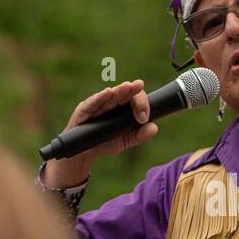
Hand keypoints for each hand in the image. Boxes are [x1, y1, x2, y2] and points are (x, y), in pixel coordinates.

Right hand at [41, 80, 157, 187]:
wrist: (84, 153)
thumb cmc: (104, 142)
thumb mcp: (125, 142)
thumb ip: (140, 136)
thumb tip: (154, 127)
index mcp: (122, 108)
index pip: (134, 100)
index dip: (141, 105)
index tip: (143, 117)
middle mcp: (110, 103)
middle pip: (123, 94)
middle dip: (131, 90)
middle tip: (139, 85)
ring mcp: (97, 105)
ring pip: (110, 96)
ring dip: (119, 91)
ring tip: (128, 86)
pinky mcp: (84, 110)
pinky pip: (92, 103)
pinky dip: (99, 98)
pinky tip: (108, 93)